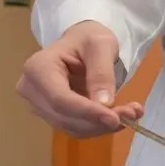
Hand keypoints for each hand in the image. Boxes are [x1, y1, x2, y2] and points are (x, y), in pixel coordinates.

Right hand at [16, 20, 143, 137]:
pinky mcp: (52, 114)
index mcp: (38, 68)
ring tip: (131, 114)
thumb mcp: (100, 45)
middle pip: (64, 116)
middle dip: (99, 121)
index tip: (115, 118)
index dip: (87, 112)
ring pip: (71, 127)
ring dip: (102, 126)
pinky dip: (98, 126)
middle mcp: (31, 90)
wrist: (80, 42)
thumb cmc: (88, 38)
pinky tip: (119, 116)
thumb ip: (101, 73)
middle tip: (133, 114)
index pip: (60, 99)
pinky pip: (75, 127)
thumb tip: (104, 104)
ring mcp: (39, 105)